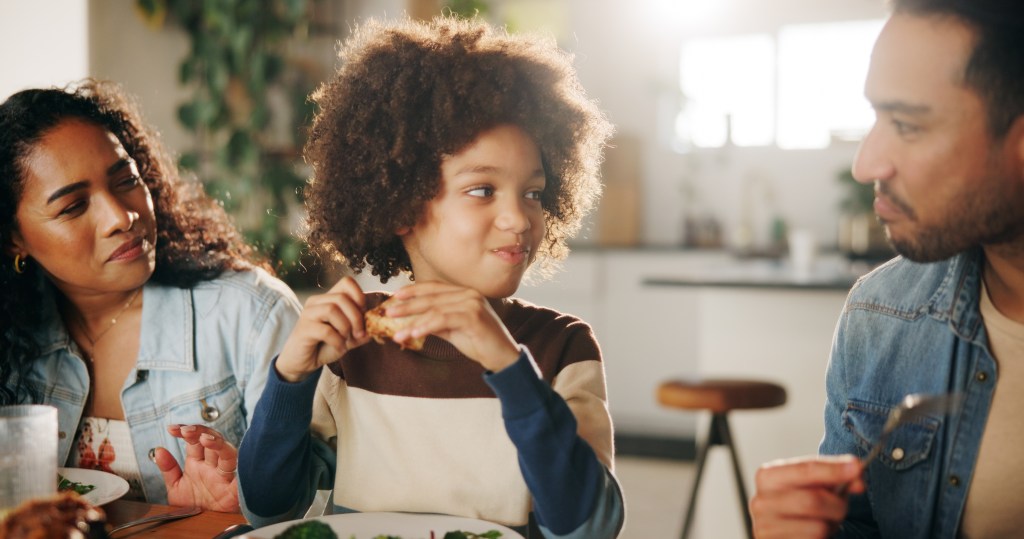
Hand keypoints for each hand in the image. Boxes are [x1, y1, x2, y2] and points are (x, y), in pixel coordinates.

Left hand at [153, 424, 239, 511]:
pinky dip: (238, 463)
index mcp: (197, 463)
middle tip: (187, 432)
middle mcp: (212, 466)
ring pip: (227, 452)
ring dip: (217, 442)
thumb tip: (158, 450)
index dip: (185, 431)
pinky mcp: (234, 488)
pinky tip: (227, 454)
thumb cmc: (194, 508)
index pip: (193, 440)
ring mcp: (224, 475)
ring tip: (205, 439)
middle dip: (200, 432)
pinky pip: (240, 473)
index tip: (172, 429)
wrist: (202, 527)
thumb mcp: (176, 488)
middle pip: (211, 440)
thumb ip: (168, 469)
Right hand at [276, 276, 369, 381]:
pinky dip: (337, 341)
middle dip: (356, 317)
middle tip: (359, 334)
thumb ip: (362, 330)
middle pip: (342, 298)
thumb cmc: (325, 346)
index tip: (365, 314)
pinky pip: (325, 330)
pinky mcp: (304, 329)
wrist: (303, 362)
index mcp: (328, 298)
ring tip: (347, 340)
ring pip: (332, 310)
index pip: (347, 282)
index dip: (359, 296)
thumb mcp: (348, 337)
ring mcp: (308, 314)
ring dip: (345, 327)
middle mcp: (316, 302)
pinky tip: (339, 348)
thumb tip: (378, 325)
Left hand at [388, 282, 519, 370]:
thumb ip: (436, 322)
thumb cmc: (479, 342)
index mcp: (464, 293)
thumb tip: (413, 321)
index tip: (395, 296)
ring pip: (435, 309)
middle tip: (388, 312)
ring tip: (397, 333)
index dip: (413, 290)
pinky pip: (443, 320)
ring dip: (413, 321)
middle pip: (431, 296)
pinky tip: (413, 333)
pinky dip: (426, 326)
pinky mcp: (473, 317)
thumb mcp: (453, 330)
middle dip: (407, 305)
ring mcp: (472, 304)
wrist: (502, 357)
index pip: (434, 287)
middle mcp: (469, 294)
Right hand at [750, 454, 864, 538]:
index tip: (856, 468)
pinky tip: (813, 535)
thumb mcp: (818, 486)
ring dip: (830, 526)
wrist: (786, 531)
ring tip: (822, 523)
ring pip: (817, 527)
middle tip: (841, 507)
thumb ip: (837, 476)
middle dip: (837, 505)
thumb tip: (857, 478)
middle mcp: (761, 501)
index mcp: (768, 476)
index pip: (805, 469)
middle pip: (813, 499)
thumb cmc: (802, 506)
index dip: (833, 469)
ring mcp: (765, 527)